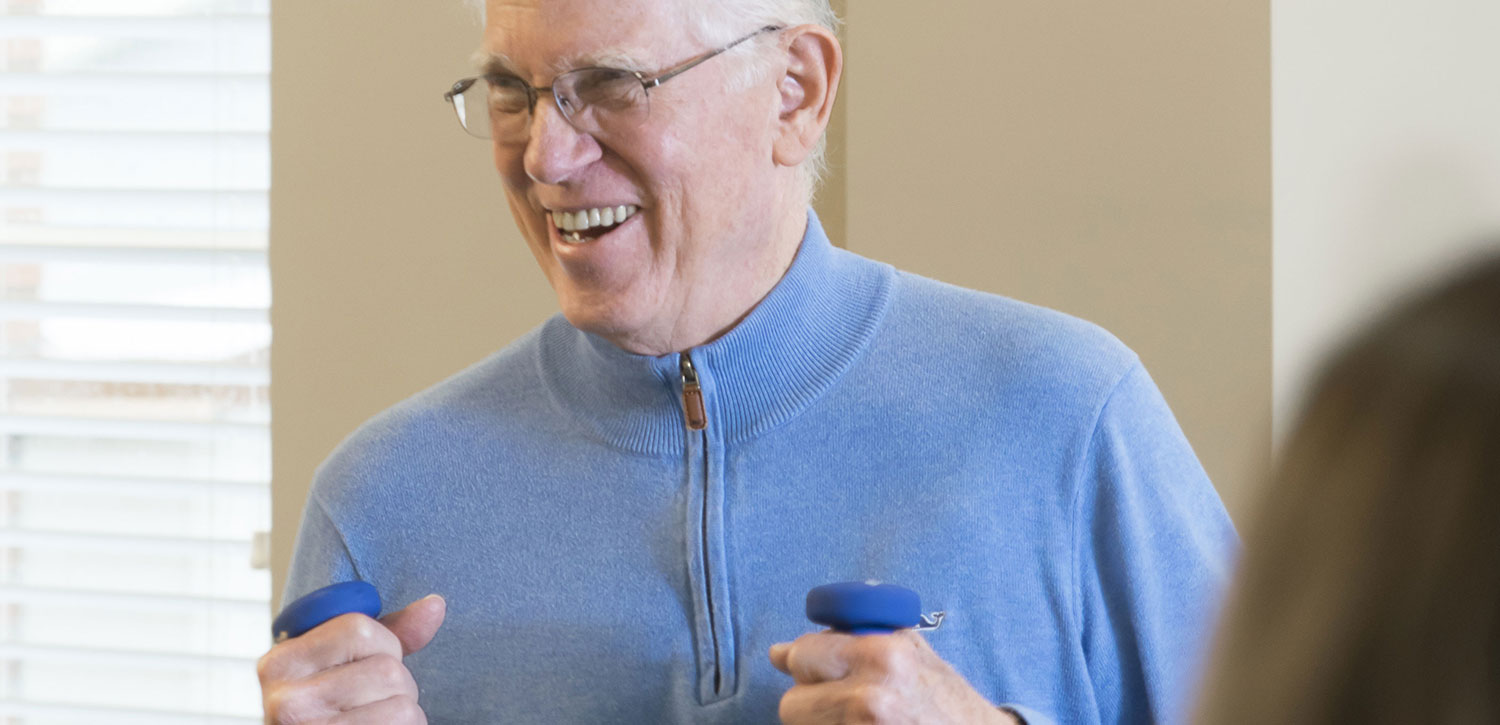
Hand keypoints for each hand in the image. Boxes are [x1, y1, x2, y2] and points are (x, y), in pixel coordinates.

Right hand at [258, 594, 445, 723]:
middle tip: (371, 705)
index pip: (358, 629)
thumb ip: (384, 633)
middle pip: (388, 671)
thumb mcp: (335, 665)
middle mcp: (288, 701)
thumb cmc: (323, 710)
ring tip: (373, 721)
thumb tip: (435, 604)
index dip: (383, 646)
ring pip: (404, 707)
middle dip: (398, 688)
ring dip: (404, 716)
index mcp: (281, 665)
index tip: (366, 666)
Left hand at [769, 630, 1017, 724]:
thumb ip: (856, 637)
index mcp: (882, 657)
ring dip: (820, 722)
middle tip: (835, 700)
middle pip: (792, 703)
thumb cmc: (945, 699)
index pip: (802, 655)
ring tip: (855, 718)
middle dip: (808, 700)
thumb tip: (786, 649)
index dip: (801, 661)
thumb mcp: (911, 651)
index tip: (805, 667)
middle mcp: (870, 698)